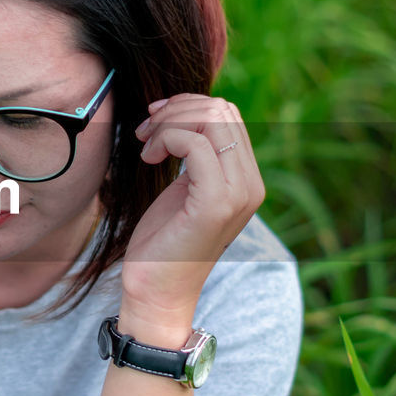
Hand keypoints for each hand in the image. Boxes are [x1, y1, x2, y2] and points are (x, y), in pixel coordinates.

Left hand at [122, 94, 265, 339]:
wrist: (157, 290)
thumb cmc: (165, 239)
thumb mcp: (186, 187)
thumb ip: (198, 154)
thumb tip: (186, 110)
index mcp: (247, 179)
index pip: (229, 115)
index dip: (188, 105)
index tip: (155, 121)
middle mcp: (251, 185)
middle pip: (222, 111)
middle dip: (176, 110)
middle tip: (145, 131)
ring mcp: (238, 194)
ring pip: (211, 120)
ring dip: (168, 123)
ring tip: (145, 144)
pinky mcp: (215, 204)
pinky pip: (195, 143)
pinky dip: (166, 139)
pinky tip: (148, 158)